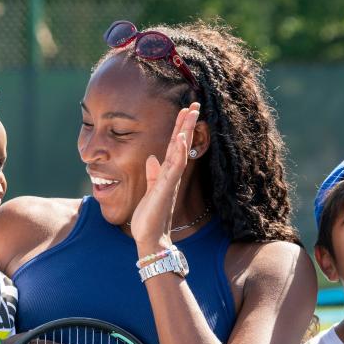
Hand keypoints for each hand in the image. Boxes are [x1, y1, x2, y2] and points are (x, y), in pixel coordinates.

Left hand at [129, 102, 200, 250]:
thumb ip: (153, 175)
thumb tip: (151, 158)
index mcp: (166, 175)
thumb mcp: (149, 191)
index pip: (174, 147)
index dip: (179, 128)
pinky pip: (174, 168)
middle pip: (180, 145)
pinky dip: (178, 153)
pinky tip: (179, 139)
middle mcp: (171, 175)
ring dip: (185, 132)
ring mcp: (170, 181)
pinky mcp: (165, 189)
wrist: (151, 239)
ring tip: (190, 114)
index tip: (185, 111)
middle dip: (186, 124)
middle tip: (194, 104)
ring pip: (180, 152)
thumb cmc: (149, 218)